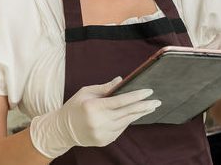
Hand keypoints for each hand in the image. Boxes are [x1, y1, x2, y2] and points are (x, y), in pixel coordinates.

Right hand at [29, 77, 159, 158]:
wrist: (62, 130)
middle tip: (157, 101)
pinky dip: (128, 121)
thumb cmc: (75, 107)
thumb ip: (104, 87)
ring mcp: (102, 133)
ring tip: (150, 107)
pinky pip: (121, 129)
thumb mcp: (86, 93)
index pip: (120, 101)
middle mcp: (99, 122)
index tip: (149, 91)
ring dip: (139, 113)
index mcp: (93, 107)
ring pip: (127, 121)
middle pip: (128, 112)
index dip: (136, 96)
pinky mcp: (105, 140)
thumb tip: (121, 80)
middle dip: (144, 106)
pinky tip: (134, 115)